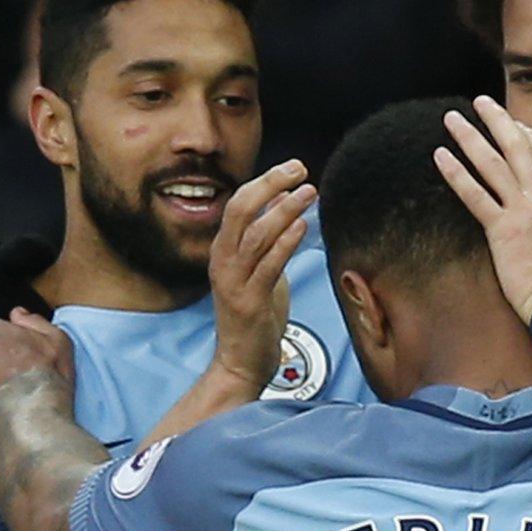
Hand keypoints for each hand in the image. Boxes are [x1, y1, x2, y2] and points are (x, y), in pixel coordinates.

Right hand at [204, 159, 315, 399]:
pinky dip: (285, 242)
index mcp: (224, 250)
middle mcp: (223, 261)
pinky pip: (268, 265)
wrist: (240, 363)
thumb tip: (285, 204)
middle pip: (240, 209)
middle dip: (270, 184)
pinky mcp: (249, 302)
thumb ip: (268, 240)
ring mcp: (234, 281)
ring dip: (284, 209)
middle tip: (299, 169)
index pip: (239, 203)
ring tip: (309, 192)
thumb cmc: (254, 317)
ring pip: (255, 234)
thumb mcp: (260, 271)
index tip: (293, 167)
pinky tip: (302, 226)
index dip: (266, 181)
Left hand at [435, 95, 531, 323]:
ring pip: (493, 164)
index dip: (529, 137)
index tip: (515, 123)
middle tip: (481, 102)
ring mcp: (523, 213)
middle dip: (499, 122)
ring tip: (452, 119)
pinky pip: (474, 195)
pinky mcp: (502, 231)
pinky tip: (440, 156)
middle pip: (519, 149)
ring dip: (470, 137)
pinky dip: (456, 173)